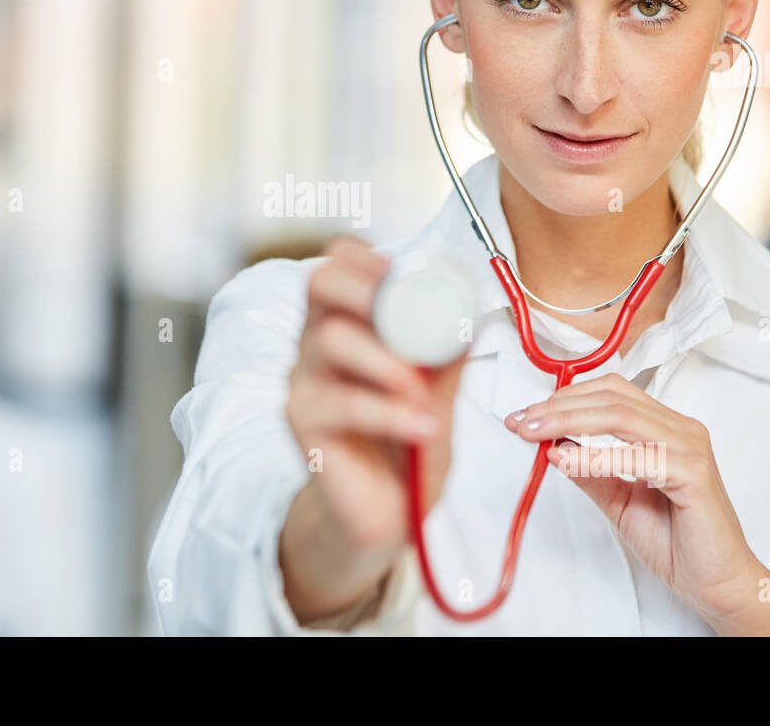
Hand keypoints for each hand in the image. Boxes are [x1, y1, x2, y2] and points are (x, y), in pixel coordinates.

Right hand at [280, 235, 467, 621]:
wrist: (389, 511)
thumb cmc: (410, 440)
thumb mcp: (440, 388)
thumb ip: (448, 348)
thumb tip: (468, 303)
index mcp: (347, 320)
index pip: (339, 261)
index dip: (376, 258)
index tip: (422, 277)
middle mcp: (315, 341)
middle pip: (321, 283)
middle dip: (372, 290)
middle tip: (418, 318)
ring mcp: (303, 380)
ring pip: (330, 339)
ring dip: (388, 358)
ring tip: (423, 390)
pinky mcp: (302, 423)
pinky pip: (341, 403)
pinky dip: (389, 412)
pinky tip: (423, 428)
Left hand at [503, 373, 769, 632]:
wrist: (719, 584)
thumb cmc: (677, 542)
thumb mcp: (619, 501)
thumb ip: (591, 471)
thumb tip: (552, 447)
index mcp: (666, 428)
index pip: (611, 393)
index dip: (564, 399)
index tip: (524, 417)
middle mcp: (681, 429)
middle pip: (611, 398)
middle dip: (557, 407)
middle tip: (520, 422)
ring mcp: (690, 448)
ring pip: (621, 416)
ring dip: (569, 421)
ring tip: (534, 434)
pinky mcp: (693, 475)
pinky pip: (639, 456)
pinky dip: (597, 456)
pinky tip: (567, 462)